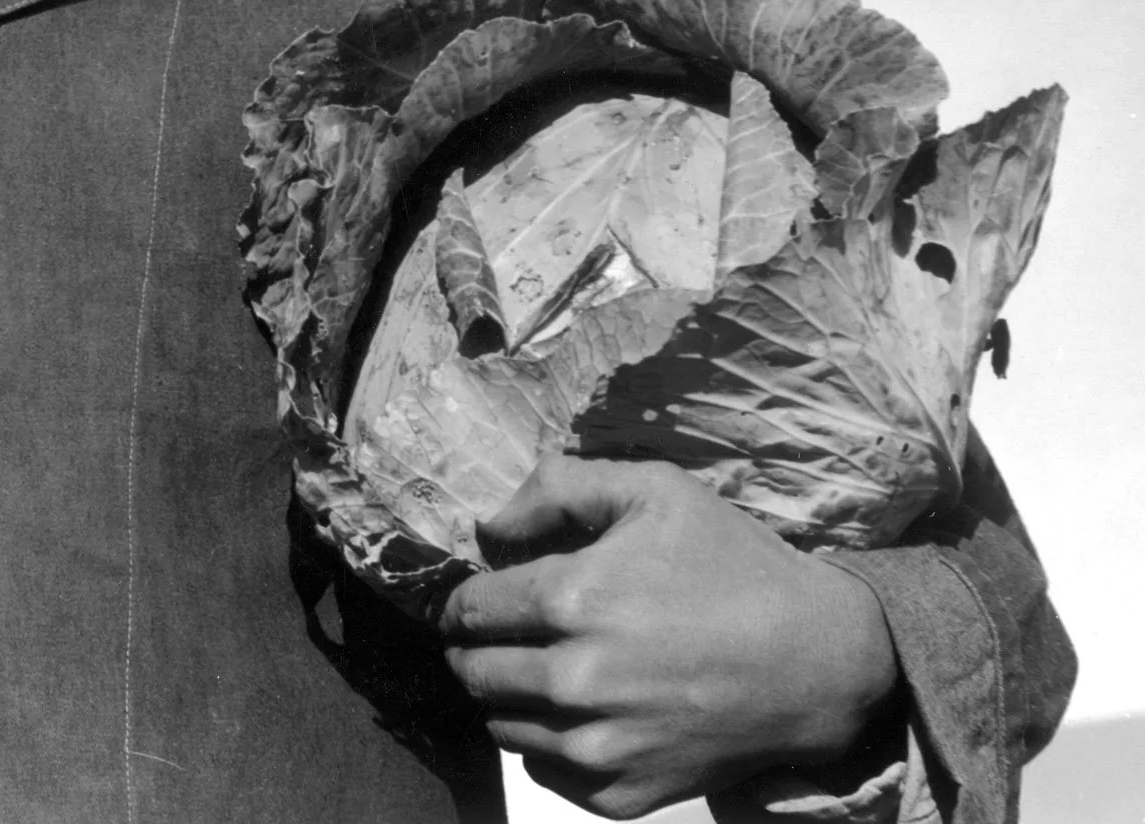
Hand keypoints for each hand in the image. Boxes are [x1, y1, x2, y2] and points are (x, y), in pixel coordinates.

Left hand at [437, 456, 899, 818]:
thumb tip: (487, 527)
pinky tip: (574, 713)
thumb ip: (557, 489)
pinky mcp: (627, 793)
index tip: (478, 596)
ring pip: (501, 725)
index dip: (463, 599)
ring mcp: (602, 746)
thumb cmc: (735, 565)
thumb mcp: (653, 489)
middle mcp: (578, 680)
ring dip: (504, 697)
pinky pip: (545, 774)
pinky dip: (544, 745)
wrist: (820, 661)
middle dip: (473, 648)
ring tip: (536, 669)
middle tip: (495, 635)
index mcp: (573, 599)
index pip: (469, 610)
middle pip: (474, 671)